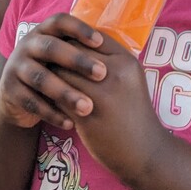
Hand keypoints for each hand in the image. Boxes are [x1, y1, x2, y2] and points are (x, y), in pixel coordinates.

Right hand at [0, 13, 106, 130]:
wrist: (22, 101)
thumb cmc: (56, 75)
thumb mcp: (67, 61)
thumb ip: (84, 53)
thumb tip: (119, 52)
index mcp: (44, 32)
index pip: (60, 22)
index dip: (79, 29)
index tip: (100, 42)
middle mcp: (27, 44)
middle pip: (51, 48)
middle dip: (77, 60)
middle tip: (102, 74)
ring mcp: (15, 66)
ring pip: (40, 78)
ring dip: (65, 93)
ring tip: (88, 107)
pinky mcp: (9, 90)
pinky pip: (31, 101)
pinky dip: (52, 113)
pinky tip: (71, 124)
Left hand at [53, 35, 163, 178]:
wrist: (145, 151)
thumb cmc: (133, 112)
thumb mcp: (130, 79)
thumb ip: (108, 60)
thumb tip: (74, 41)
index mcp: (127, 61)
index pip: (91, 38)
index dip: (74, 41)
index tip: (64, 47)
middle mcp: (116, 74)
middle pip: (73, 53)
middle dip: (59, 57)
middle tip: (46, 60)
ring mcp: (102, 95)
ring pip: (62, 74)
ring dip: (51, 76)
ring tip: (44, 78)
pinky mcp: (87, 116)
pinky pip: (59, 97)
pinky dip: (51, 96)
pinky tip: (48, 98)